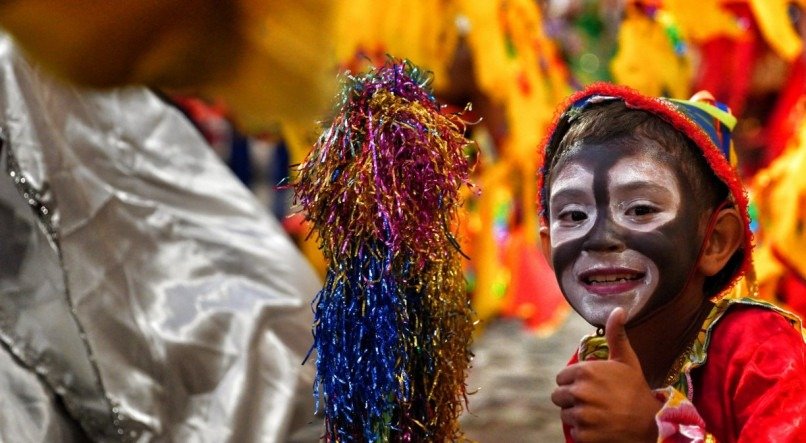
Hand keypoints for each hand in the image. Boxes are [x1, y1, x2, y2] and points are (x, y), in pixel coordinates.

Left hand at [551, 308, 662, 441]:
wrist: (652, 424)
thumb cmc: (636, 390)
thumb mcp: (626, 360)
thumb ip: (616, 335)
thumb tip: (618, 309)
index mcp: (586, 371)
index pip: (561, 377)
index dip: (574, 382)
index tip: (589, 386)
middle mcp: (580, 392)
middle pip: (558, 396)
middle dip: (572, 399)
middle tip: (593, 402)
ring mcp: (581, 415)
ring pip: (565, 414)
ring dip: (577, 416)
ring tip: (598, 414)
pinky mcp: (583, 435)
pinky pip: (573, 432)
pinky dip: (584, 432)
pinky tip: (599, 427)